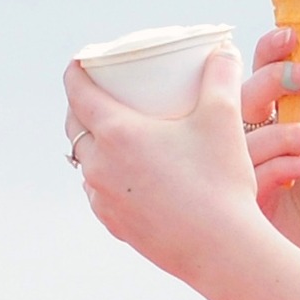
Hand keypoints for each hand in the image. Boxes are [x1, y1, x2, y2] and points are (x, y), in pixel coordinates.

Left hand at [62, 48, 276, 287]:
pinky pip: (98, 194)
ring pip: (85, 163)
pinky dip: (104, 178)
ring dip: (92, 145)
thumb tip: (224, 49)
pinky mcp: (115, 225)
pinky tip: (122, 177)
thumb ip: (221, 76)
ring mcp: (104, 199)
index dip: (76, 70)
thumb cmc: (220, 181)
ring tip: (111, 136)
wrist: (222, 249)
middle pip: (74, 127)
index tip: (82, 61)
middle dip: (81, 106)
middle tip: (101, 94)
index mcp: (116, 133)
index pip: (77, 92)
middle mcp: (99, 165)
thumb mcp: (223, 117)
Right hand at [241, 29, 299, 282]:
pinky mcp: (240, 201)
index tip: (291, 36)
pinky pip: (249, 171)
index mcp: (276, 125)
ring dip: (288, 130)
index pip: (263, 78)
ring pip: (246, 134)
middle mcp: (253, 143)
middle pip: (243, 97)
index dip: (272, 54)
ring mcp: (241, 171)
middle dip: (273, 79)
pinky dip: (283, 162)